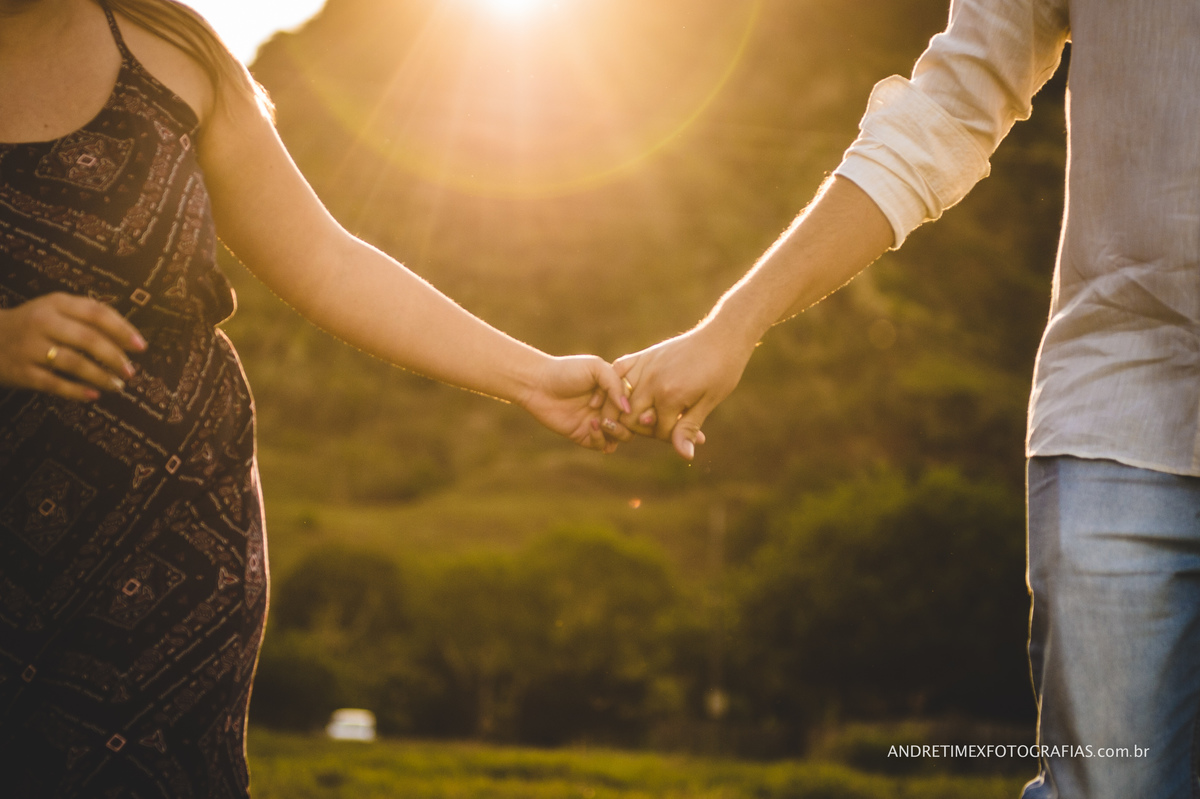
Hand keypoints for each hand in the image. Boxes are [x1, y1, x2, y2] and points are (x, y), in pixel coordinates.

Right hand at [0, 293, 146, 401]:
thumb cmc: (33, 324)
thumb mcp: (55, 309)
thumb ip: (88, 316)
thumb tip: (129, 337)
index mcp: (56, 303)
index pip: (96, 313)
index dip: (122, 330)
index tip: (141, 346)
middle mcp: (42, 322)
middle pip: (89, 339)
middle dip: (115, 358)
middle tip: (131, 372)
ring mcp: (30, 347)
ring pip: (74, 363)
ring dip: (101, 377)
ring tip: (118, 386)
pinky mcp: (22, 372)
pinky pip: (55, 384)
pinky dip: (77, 391)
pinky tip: (94, 396)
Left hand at [519, 355, 633, 452]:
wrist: (538, 383)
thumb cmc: (568, 371)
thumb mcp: (596, 368)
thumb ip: (615, 384)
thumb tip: (627, 409)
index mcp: (616, 390)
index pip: (638, 403)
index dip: (635, 405)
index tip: (622, 401)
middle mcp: (610, 407)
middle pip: (633, 422)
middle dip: (626, 421)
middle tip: (609, 414)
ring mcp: (599, 422)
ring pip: (622, 436)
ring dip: (617, 432)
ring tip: (603, 421)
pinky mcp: (585, 435)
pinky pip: (602, 445)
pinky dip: (600, 438)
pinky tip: (591, 424)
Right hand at [614, 321, 755, 459]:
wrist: (722, 337)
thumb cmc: (721, 370)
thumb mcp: (708, 402)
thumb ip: (688, 427)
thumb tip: (684, 456)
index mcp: (669, 396)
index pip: (656, 430)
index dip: (669, 436)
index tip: (683, 431)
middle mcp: (651, 381)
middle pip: (630, 419)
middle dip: (645, 428)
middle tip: (663, 425)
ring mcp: (645, 366)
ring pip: (619, 399)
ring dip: (627, 411)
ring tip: (646, 414)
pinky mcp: (643, 355)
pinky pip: (618, 371)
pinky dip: (617, 384)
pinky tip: (627, 394)